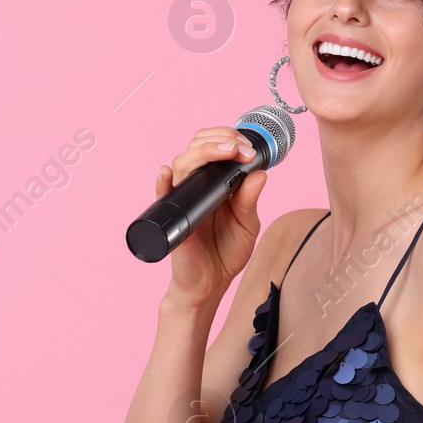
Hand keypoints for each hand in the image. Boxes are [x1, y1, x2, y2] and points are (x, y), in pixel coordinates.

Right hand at [158, 127, 268, 303]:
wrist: (211, 283)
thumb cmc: (226, 252)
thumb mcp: (247, 224)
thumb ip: (250, 200)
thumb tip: (259, 173)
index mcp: (215, 184)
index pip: (214, 147)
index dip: (229, 139)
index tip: (248, 147)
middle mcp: (196, 187)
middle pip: (196, 148)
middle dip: (220, 139)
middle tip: (240, 148)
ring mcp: (184, 200)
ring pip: (181, 164)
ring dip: (202, 152)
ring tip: (225, 152)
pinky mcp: (175, 218)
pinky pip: (163, 196)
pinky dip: (162, 183)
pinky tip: (167, 174)